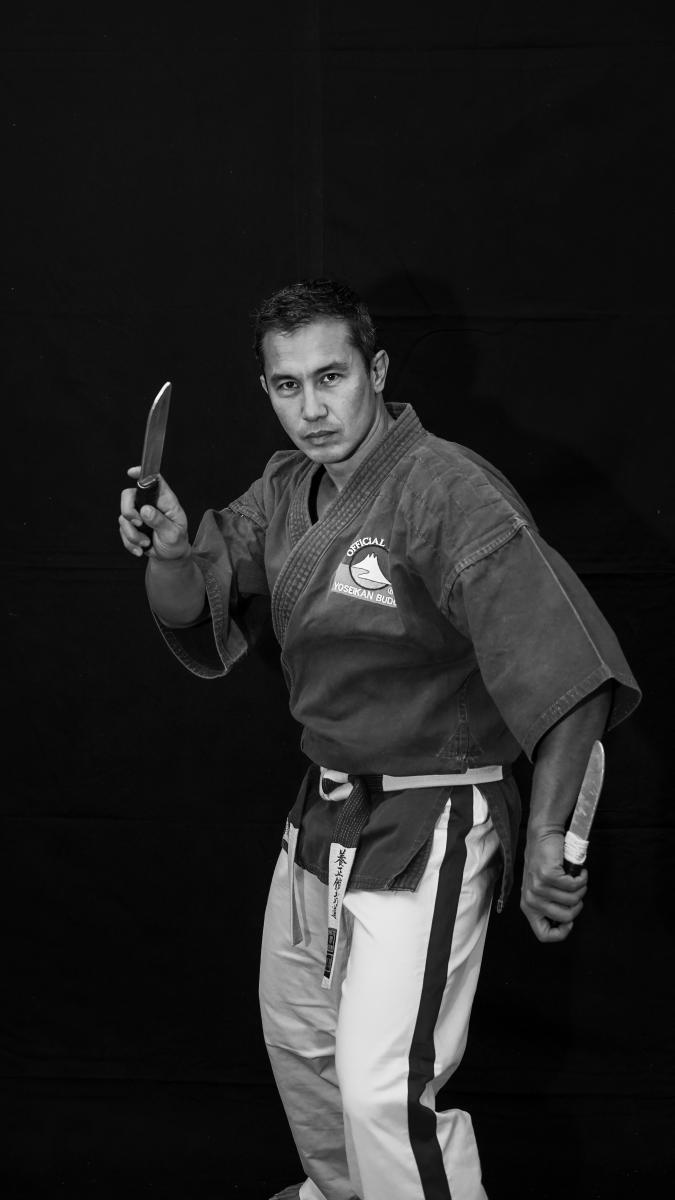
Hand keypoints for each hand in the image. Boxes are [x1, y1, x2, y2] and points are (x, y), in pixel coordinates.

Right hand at [119, 467, 189, 559]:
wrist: (170, 556)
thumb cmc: (176, 542)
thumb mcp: (173, 534)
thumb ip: (160, 522)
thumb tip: (146, 510)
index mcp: (165, 501)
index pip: (154, 481)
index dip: (142, 473)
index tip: (131, 472)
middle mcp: (150, 504)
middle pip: (128, 495)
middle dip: (128, 512)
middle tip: (138, 524)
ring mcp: (139, 513)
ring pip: (123, 517)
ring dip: (132, 534)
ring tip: (146, 543)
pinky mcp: (131, 525)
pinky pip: (122, 530)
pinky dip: (129, 542)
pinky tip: (140, 549)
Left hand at [520, 828, 587, 942]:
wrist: (543, 836)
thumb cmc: (547, 864)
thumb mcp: (543, 890)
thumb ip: (550, 907)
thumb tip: (567, 923)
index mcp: (528, 907)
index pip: (544, 935)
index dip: (562, 933)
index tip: (571, 922)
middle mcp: (531, 900)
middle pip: (566, 918)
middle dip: (577, 905)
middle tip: (575, 890)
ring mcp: (538, 887)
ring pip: (573, 900)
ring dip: (580, 889)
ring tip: (576, 877)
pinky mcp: (547, 875)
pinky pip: (575, 886)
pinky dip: (581, 878)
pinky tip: (578, 871)